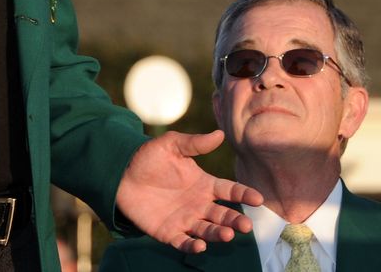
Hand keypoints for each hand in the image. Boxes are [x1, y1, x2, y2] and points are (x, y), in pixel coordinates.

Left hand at [115, 129, 261, 253]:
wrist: (122, 174)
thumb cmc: (149, 158)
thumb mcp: (172, 145)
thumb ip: (195, 143)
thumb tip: (220, 134)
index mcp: (204, 184)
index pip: (229, 190)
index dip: (244, 194)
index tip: (258, 198)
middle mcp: (199, 204)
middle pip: (223, 214)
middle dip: (235, 220)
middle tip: (246, 225)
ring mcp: (185, 220)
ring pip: (207, 230)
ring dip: (217, 233)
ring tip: (227, 234)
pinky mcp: (169, 232)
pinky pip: (183, 242)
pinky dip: (192, 246)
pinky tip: (199, 246)